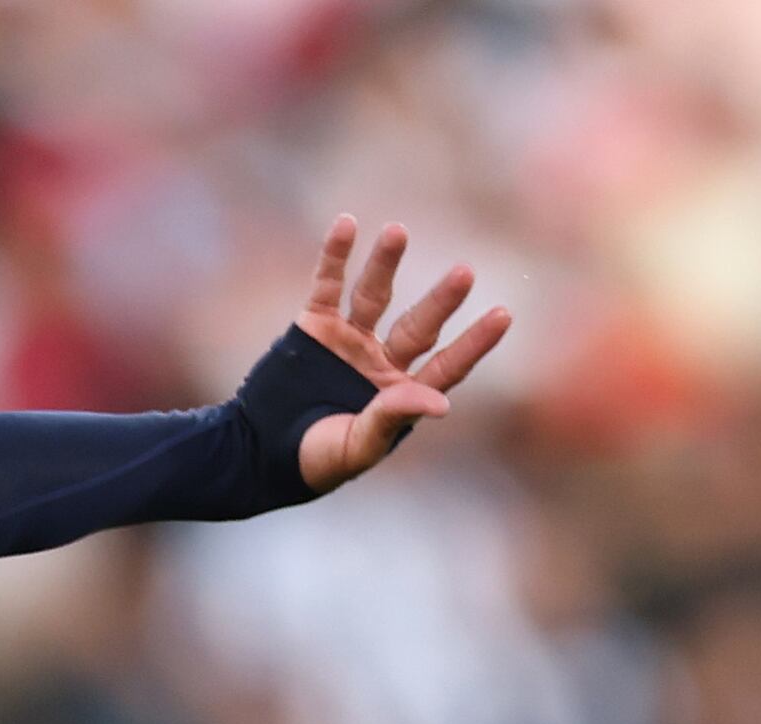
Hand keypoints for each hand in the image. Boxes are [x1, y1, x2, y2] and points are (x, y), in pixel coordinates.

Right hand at [289, 216, 511, 493]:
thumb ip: (394, 418)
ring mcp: (348, 340)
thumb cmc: (314, 462)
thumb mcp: (357, 446)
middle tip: (465, 273)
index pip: (446, 365)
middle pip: (418, 324)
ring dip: (385, 263)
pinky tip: (347, 224)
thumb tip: (442, 404)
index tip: (504, 315)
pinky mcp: (314, 326)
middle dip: (441, 300)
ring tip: (398, 231)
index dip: (475, 343)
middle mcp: (380, 362)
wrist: (256, 452)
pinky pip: (327, 285)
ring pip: (374, 295)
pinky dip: (334, 256)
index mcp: (400, 396)